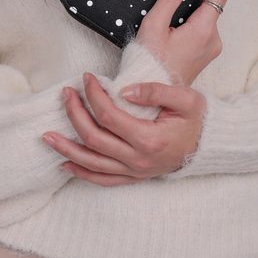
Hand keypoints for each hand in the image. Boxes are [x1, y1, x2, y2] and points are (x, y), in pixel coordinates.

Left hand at [42, 71, 205, 184]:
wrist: (210, 145)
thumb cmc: (198, 119)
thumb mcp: (186, 98)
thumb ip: (155, 91)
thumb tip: (124, 90)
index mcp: (149, 138)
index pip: (109, 115)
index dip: (93, 95)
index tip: (87, 77)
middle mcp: (138, 159)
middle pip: (94, 138)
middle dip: (74, 114)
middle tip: (65, 94)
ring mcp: (135, 172)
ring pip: (92, 163)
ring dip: (67, 148)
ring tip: (47, 135)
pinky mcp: (134, 178)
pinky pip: (102, 180)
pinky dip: (82, 172)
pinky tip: (66, 163)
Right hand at [137, 0, 250, 86]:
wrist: (153, 100)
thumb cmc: (150, 64)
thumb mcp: (154, 26)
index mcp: (202, 29)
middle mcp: (212, 39)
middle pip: (210, 3)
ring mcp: (210, 48)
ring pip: (203, 17)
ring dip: (190, 12)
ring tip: (165, 26)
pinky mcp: (204, 53)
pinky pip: (201, 28)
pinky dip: (190, 22)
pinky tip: (171, 31)